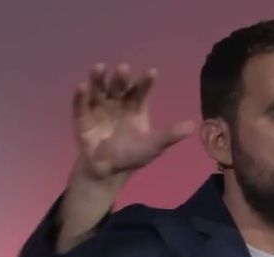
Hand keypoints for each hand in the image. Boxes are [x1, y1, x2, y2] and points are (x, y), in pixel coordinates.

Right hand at [71, 63, 195, 180]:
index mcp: (134, 107)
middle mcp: (117, 103)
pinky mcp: (82, 119)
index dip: (145, 82)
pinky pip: (80, 105)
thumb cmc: (131, 155)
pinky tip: (81, 86)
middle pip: (119, 87)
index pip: (141, 91)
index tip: (152, 72)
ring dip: (98, 79)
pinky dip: (80, 96)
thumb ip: (169, 135)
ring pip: (99, 90)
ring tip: (99, 67)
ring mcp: (99, 109)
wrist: (107, 171)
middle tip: (124, 68)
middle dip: (121, 78)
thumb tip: (193, 125)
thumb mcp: (153, 146)